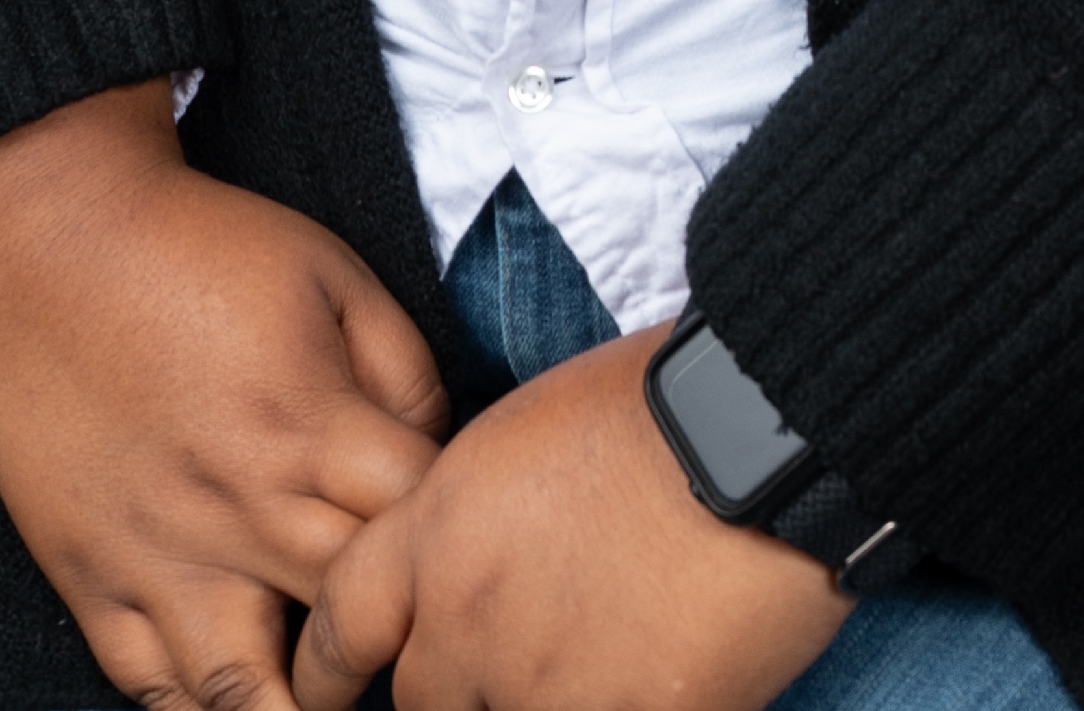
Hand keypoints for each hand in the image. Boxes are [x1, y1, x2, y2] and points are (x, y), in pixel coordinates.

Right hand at [0, 76, 448, 710]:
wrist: (54, 240)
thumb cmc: (203, 249)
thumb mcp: (336, 273)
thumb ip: (403, 371)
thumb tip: (437, 453)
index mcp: (311, 427)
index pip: (417, 526)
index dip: (452, 535)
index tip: (462, 532)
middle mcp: (239, 510)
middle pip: (347, 619)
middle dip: (393, 639)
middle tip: (418, 640)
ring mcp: (158, 557)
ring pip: (241, 694)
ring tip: (329, 699)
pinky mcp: (90, 578)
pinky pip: (146, 686)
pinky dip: (197, 709)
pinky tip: (240, 698)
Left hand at [292, 325, 851, 710]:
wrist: (757, 432)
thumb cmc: (659, 403)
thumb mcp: (530, 434)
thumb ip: (476, 517)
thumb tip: (479, 566)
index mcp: (439, 529)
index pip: (342, 623)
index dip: (326, 670)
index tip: (331, 690)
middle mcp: (468, 618)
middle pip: (420, 701)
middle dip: (456, 687)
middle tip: (515, 655)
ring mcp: (540, 685)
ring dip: (541, 695)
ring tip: (603, 644)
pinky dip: (615, 704)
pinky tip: (656, 672)